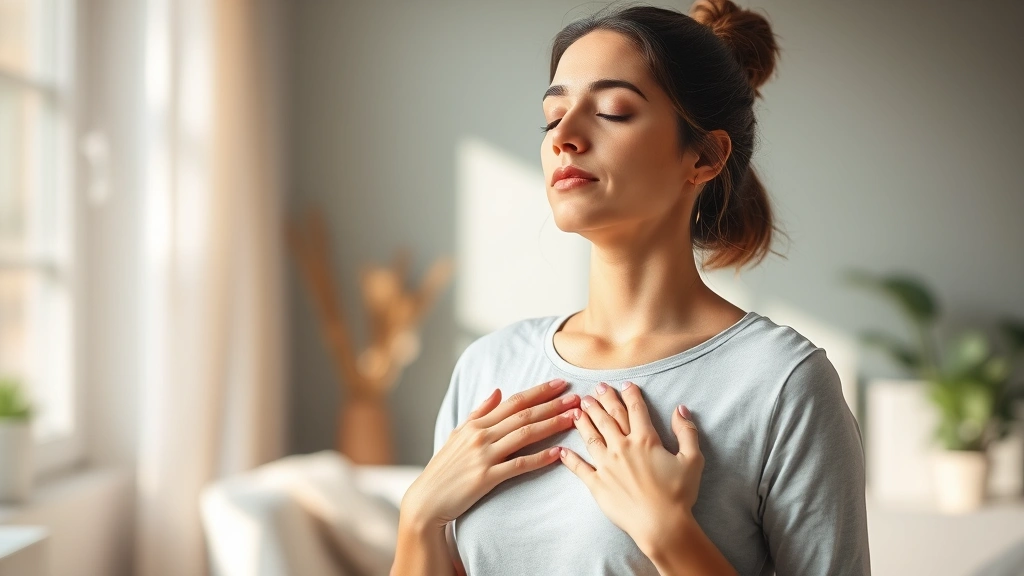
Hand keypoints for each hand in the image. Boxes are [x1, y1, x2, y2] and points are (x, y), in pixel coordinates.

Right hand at [401, 378, 580, 528]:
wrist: (427, 499)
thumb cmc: (444, 468)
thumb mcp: (457, 434)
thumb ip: (478, 412)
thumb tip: (497, 391)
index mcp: (476, 423)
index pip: (513, 402)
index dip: (539, 392)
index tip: (559, 384)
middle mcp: (481, 435)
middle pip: (523, 414)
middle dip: (552, 404)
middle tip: (576, 397)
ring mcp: (484, 456)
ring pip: (524, 435)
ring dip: (551, 425)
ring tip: (572, 419)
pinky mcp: (486, 478)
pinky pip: (518, 465)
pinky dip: (539, 458)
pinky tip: (558, 453)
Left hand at [558, 381, 703, 556]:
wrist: (661, 525)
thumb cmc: (679, 494)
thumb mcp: (692, 460)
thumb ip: (687, 432)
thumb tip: (680, 408)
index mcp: (645, 440)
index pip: (636, 410)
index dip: (631, 394)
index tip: (625, 384)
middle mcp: (622, 447)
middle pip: (609, 417)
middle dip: (602, 400)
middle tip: (596, 389)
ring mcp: (606, 465)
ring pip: (592, 436)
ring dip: (584, 420)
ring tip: (578, 408)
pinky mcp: (597, 483)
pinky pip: (580, 468)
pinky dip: (569, 458)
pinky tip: (561, 450)